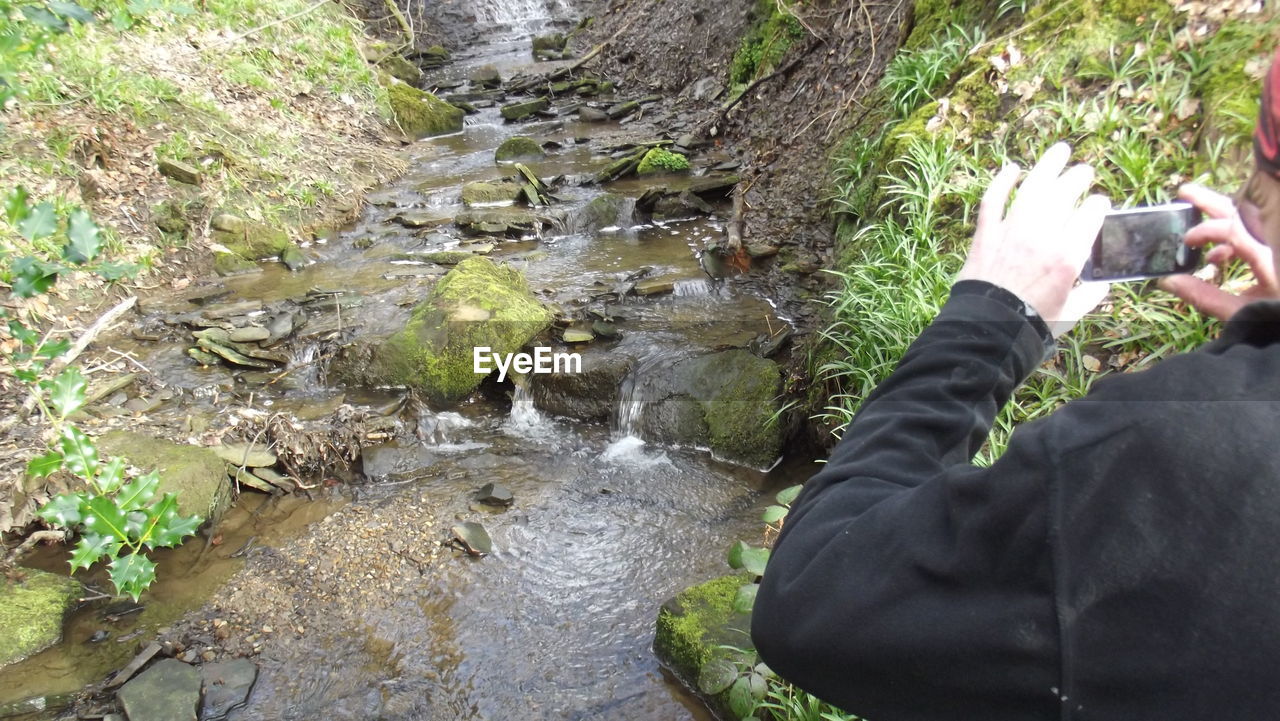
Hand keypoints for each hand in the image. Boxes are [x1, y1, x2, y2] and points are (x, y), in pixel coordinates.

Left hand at [957, 142, 1111, 336]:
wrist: (989, 331)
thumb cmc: (1033, 326)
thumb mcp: (1072, 313)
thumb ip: (1091, 295)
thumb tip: (1102, 286)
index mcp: (1069, 254)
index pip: (1091, 213)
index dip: (1097, 205)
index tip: (1098, 203)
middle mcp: (1043, 236)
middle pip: (1065, 193)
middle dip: (1078, 178)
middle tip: (1084, 172)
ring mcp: (1012, 231)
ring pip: (1032, 188)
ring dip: (1048, 165)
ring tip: (1060, 150)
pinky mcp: (986, 234)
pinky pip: (993, 200)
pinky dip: (1002, 182)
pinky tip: (1012, 169)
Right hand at [1156, 184, 1279, 319]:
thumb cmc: (1273, 319)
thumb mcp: (1238, 312)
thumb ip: (1204, 297)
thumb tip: (1167, 281)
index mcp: (1267, 260)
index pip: (1235, 230)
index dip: (1206, 230)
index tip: (1186, 240)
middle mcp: (1271, 245)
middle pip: (1243, 213)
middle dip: (1212, 202)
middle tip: (1184, 192)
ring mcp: (1272, 245)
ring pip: (1247, 220)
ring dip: (1220, 217)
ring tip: (1195, 214)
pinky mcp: (1271, 251)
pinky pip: (1251, 233)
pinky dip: (1231, 238)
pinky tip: (1216, 256)